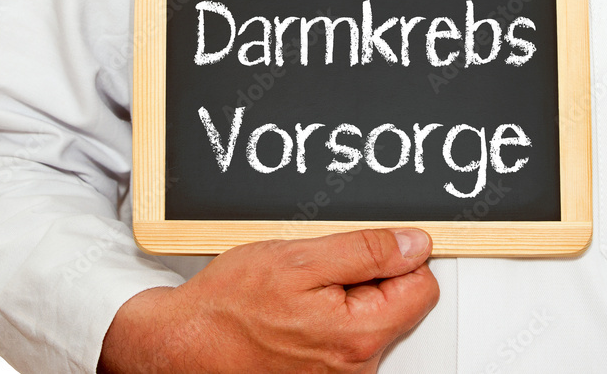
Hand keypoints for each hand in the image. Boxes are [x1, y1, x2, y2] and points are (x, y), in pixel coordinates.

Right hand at [98, 228, 438, 372]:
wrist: (184, 342)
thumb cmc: (230, 305)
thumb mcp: (300, 258)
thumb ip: (367, 251)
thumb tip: (415, 244)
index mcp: (359, 334)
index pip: (422, 286)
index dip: (399, 256)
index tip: (372, 247)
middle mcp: (355, 365)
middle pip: (397, 304)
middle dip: (366, 277)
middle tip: (319, 269)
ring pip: (368, 318)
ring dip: (342, 296)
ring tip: (299, 291)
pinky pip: (342, 335)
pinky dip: (324, 315)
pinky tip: (293, 309)